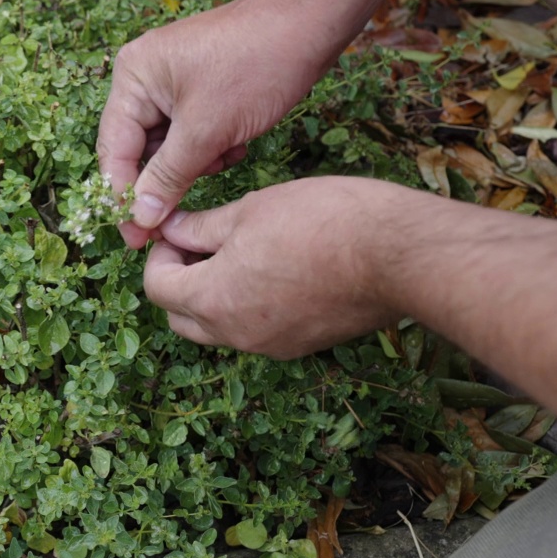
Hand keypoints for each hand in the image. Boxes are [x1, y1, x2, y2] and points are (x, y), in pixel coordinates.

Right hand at [96, 0, 328, 248]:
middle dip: (166, 178)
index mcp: (133, 77)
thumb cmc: (255, 66)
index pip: (114, 148)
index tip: (134, 239)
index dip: (122, 198)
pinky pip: (191, 135)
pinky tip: (235, 144)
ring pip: (168, 147)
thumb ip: (167, 177)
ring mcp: (173, 83)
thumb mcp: (206, 131)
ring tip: (224, 154)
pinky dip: (210, 148)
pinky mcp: (201, 90)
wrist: (309, 25)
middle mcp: (145, 78)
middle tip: (172, 222)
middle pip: (138, 149)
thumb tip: (140, 219)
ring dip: (194, 164)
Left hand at [143, 177, 418, 358]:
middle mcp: (236, 334)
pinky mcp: (302, 346)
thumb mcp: (250, 211)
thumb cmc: (323, 222)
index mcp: (213, 300)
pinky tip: (274, 271)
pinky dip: (249, 308)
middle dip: (180, 282)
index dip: (159, 255)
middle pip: (181, 318)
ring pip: (219, 329)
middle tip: (200, 244)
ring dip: (214, 297)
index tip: (177, 230)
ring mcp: (271, 346)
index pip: (157, 289)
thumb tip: (171, 229)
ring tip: (239, 254)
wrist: (399, 256)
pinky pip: (256, 333)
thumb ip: (201, 227)